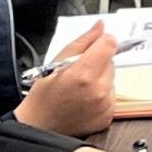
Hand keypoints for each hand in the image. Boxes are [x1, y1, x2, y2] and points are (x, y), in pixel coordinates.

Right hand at [13, 20, 117, 137]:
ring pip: (112, 78)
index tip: (94, 46)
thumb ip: (83, 41)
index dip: (101, 42)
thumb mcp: (57, 60)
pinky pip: (112, 95)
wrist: (39, 125)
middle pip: (111, 62)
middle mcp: (98, 90)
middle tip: (78, 72)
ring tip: (80, 88)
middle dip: (98, 62)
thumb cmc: (43, 95)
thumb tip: (100, 26)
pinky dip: (102, 94)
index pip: (109, 44)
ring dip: (100, 79)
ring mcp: (105, 105)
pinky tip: (85, 99)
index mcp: (84, 74)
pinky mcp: (108, 115)